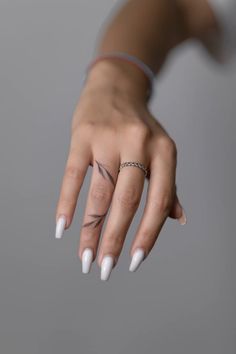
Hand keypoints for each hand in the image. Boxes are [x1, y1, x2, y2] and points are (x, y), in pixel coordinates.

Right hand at [54, 60, 185, 279]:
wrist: (116, 86)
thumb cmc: (140, 126)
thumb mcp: (161, 150)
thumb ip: (168, 184)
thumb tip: (178, 219)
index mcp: (164, 151)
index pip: (158, 202)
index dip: (148, 236)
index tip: (134, 261)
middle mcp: (139, 144)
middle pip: (126, 202)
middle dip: (115, 240)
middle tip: (105, 268)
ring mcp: (109, 138)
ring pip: (99, 193)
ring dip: (91, 230)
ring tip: (85, 256)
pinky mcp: (82, 135)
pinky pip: (73, 175)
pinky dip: (67, 203)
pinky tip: (63, 227)